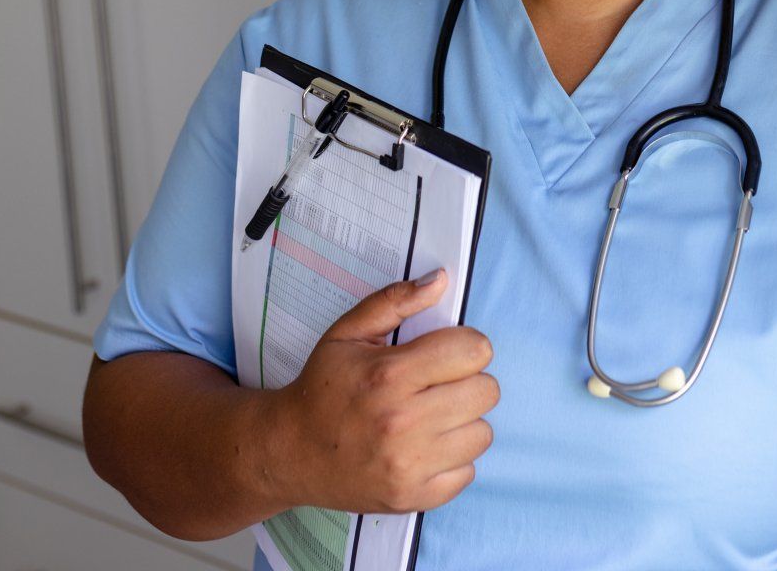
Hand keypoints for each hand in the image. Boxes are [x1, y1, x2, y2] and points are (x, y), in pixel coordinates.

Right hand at [267, 268, 498, 514]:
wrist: (290, 452)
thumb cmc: (321, 389)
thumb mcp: (347, 334)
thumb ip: (395, 302)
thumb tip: (440, 280)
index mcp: (389, 375)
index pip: (473, 351)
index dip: (465, 345)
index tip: (445, 352)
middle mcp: (403, 423)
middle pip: (486, 391)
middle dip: (467, 381)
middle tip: (438, 385)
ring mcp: (409, 465)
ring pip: (483, 432)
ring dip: (463, 421)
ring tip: (431, 416)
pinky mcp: (413, 497)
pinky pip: (468, 472)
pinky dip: (452, 459)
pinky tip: (424, 448)